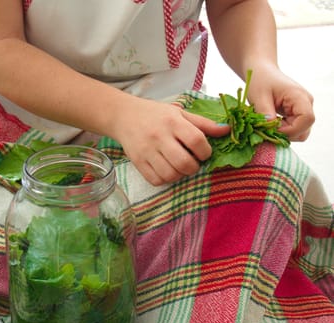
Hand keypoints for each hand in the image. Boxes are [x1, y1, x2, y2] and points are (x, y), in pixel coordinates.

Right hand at [112, 99, 229, 185]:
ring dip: (180, 175)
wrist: (123, 116)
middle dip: (194, 167)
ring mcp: (146, 151)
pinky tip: (167, 170)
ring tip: (179, 166)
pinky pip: (156, 180)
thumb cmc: (155, 114)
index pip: (197, 141)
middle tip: (192, 163)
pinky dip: (165, 179)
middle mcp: (159, 136)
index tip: (204, 153)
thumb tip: (227, 130)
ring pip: (170, 174)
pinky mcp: (137, 162)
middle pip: (184, 162)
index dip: (206, 152)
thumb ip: (203, 124)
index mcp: (173, 122)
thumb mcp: (179, 113)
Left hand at [246, 67, 314, 140]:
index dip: (291, 130)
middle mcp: (306, 104)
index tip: (273, 130)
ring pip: (299, 132)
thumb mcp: (259, 96)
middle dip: (286, 134)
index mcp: (299, 97)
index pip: (307, 119)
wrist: (261, 72)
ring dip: (283, 134)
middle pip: (304, 129)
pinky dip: (282, 131)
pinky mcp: (295, 114)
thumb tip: (270, 130)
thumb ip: (265, 113)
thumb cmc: (260, 80)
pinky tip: (270, 124)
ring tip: (268, 125)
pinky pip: (293, 129)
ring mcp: (302, 110)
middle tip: (267, 128)